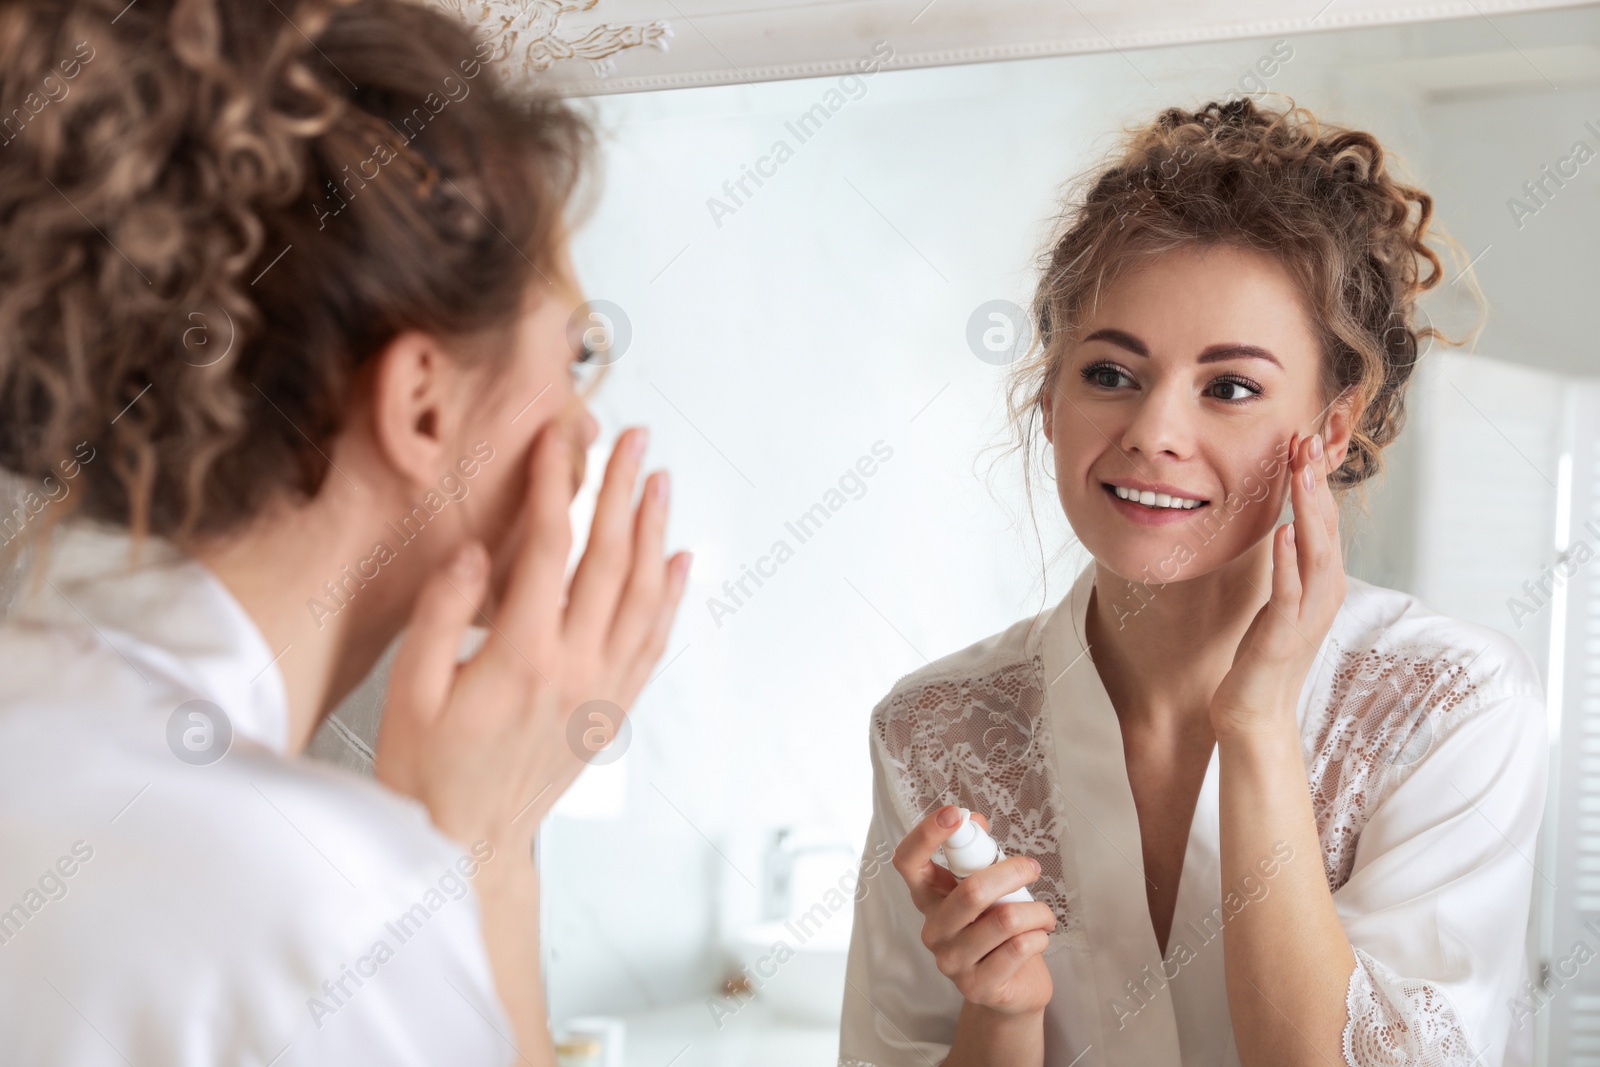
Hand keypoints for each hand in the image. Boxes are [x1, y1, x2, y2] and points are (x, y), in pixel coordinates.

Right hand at [374, 417, 691, 863]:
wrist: (467, 845)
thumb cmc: (427, 772)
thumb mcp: (409, 692)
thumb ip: (441, 615)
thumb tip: (473, 553)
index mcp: (522, 657)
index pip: (547, 549)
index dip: (554, 487)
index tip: (557, 440)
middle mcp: (576, 669)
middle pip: (610, 561)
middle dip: (623, 492)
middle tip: (636, 441)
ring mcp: (603, 691)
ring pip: (644, 597)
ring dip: (656, 533)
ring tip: (661, 482)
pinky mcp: (613, 711)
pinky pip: (654, 642)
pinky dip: (672, 598)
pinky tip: (679, 562)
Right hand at [891, 805, 1055, 1017]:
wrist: (1012, 989)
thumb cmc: (997, 929)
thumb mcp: (986, 889)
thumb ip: (978, 856)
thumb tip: (974, 820)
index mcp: (929, 898)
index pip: (908, 862)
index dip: (926, 834)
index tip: (954, 814)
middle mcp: (933, 930)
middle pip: (971, 891)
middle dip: (1012, 872)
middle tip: (1032, 868)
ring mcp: (953, 962)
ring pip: (1005, 920)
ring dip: (1036, 911)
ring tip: (1043, 914)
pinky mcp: (979, 986)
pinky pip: (1019, 948)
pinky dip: (1040, 935)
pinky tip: (1039, 937)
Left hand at [1210, 431, 1344, 739]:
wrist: (1255, 713)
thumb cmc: (1263, 656)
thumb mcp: (1281, 602)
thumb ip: (1290, 567)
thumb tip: (1287, 529)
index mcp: (1322, 584)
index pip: (1324, 523)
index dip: (1317, 483)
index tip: (1306, 443)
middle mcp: (1323, 595)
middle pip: (1326, 529)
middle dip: (1317, 484)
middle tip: (1309, 440)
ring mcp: (1307, 615)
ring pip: (1314, 553)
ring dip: (1307, 511)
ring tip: (1302, 473)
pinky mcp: (1283, 635)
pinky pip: (1288, 591)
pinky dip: (1287, 560)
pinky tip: (1280, 532)